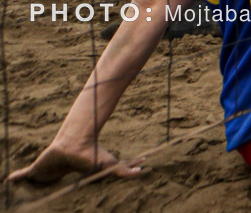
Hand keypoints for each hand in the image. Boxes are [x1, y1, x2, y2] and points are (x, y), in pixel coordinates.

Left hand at [8, 139, 139, 183]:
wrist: (74, 145)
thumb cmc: (91, 154)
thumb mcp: (108, 166)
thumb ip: (123, 170)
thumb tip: (142, 171)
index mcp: (69, 174)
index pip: (63, 181)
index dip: (60, 185)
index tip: (62, 187)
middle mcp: (56, 174)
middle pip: (47, 182)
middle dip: (41, 185)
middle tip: (34, 199)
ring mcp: (46, 172)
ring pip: (34, 181)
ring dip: (26, 184)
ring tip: (15, 192)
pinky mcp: (36, 170)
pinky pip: (22, 175)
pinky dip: (14, 178)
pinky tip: (6, 181)